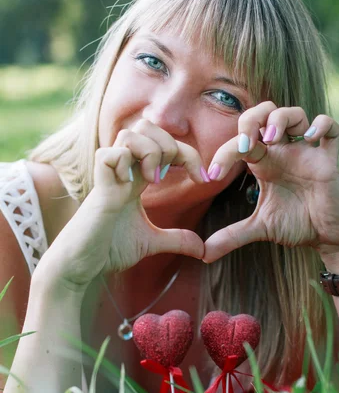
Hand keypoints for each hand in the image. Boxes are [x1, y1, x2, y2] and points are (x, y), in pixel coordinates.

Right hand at [38, 120, 206, 288]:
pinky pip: (108, 154)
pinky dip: (123, 164)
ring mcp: (110, 177)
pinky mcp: (98, 189)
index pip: (165, 144)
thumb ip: (176, 240)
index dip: (189, 154)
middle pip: (146, 125)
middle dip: (169, 144)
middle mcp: (124, 170)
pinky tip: (128, 186)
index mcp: (137, 177)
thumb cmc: (108, 249)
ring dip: (150, 152)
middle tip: (173, 175)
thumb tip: (202, 249)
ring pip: (129, 133)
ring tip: (152, 180)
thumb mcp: (150, 242)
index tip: (204, 179)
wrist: (81, 266)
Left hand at [203, 102, 338, 263]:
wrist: (329, 237)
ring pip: (296, 114)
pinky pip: (332, 129)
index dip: (223, 153)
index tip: (212, 175)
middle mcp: (284, 153)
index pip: (241, 143)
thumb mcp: (260, 228)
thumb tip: (203, 254)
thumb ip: (231, 236)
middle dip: (252, 118)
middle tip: (246, 142)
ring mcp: (307, 154)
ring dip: (282, 118)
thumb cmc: (297, 224)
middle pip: (266, 113)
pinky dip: (321, 126)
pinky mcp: (330, 161)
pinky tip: (309, 139)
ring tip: (273, 137)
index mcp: (264, 163)